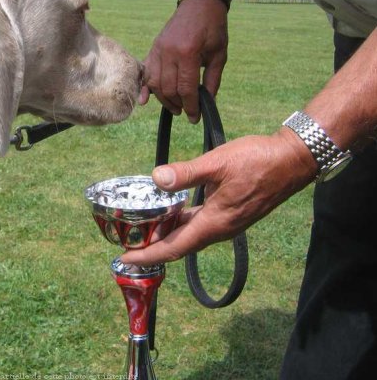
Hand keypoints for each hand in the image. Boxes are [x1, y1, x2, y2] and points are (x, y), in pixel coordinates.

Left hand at [121, 128, 317, 265]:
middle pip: (179, 245)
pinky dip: (182, 223)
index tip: (125, 259)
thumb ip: (186, 173)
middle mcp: (220, 229)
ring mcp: (227, 223)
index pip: (174, 247)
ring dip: (167, 235)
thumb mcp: (217, 163)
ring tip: (143, 229)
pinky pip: (200, 226)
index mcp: (214, 223)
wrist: (293, 160)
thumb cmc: (257, 160)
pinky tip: (172, 212)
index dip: (148, 254)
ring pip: (190, 235)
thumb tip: (156, 179)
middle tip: (127, 244)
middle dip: (153, 247)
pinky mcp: (232, 214)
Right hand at [140, 0, 228, 122]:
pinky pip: (146, 72)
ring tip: (175, 107)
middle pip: (169, 88)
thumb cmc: (213, 28)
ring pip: (155, 83)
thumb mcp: (220, 54)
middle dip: (178, 104)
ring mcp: (159, 49)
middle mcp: (170, 52)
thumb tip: (208, 102)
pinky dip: (145, 88)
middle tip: (187, 112)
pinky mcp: (154, 48)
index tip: (195, 117)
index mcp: (189, 52)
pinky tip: (144, 101)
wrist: (199, 4)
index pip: (186, 88)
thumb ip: (213, 79)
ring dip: (164, 99)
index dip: (191, 106)